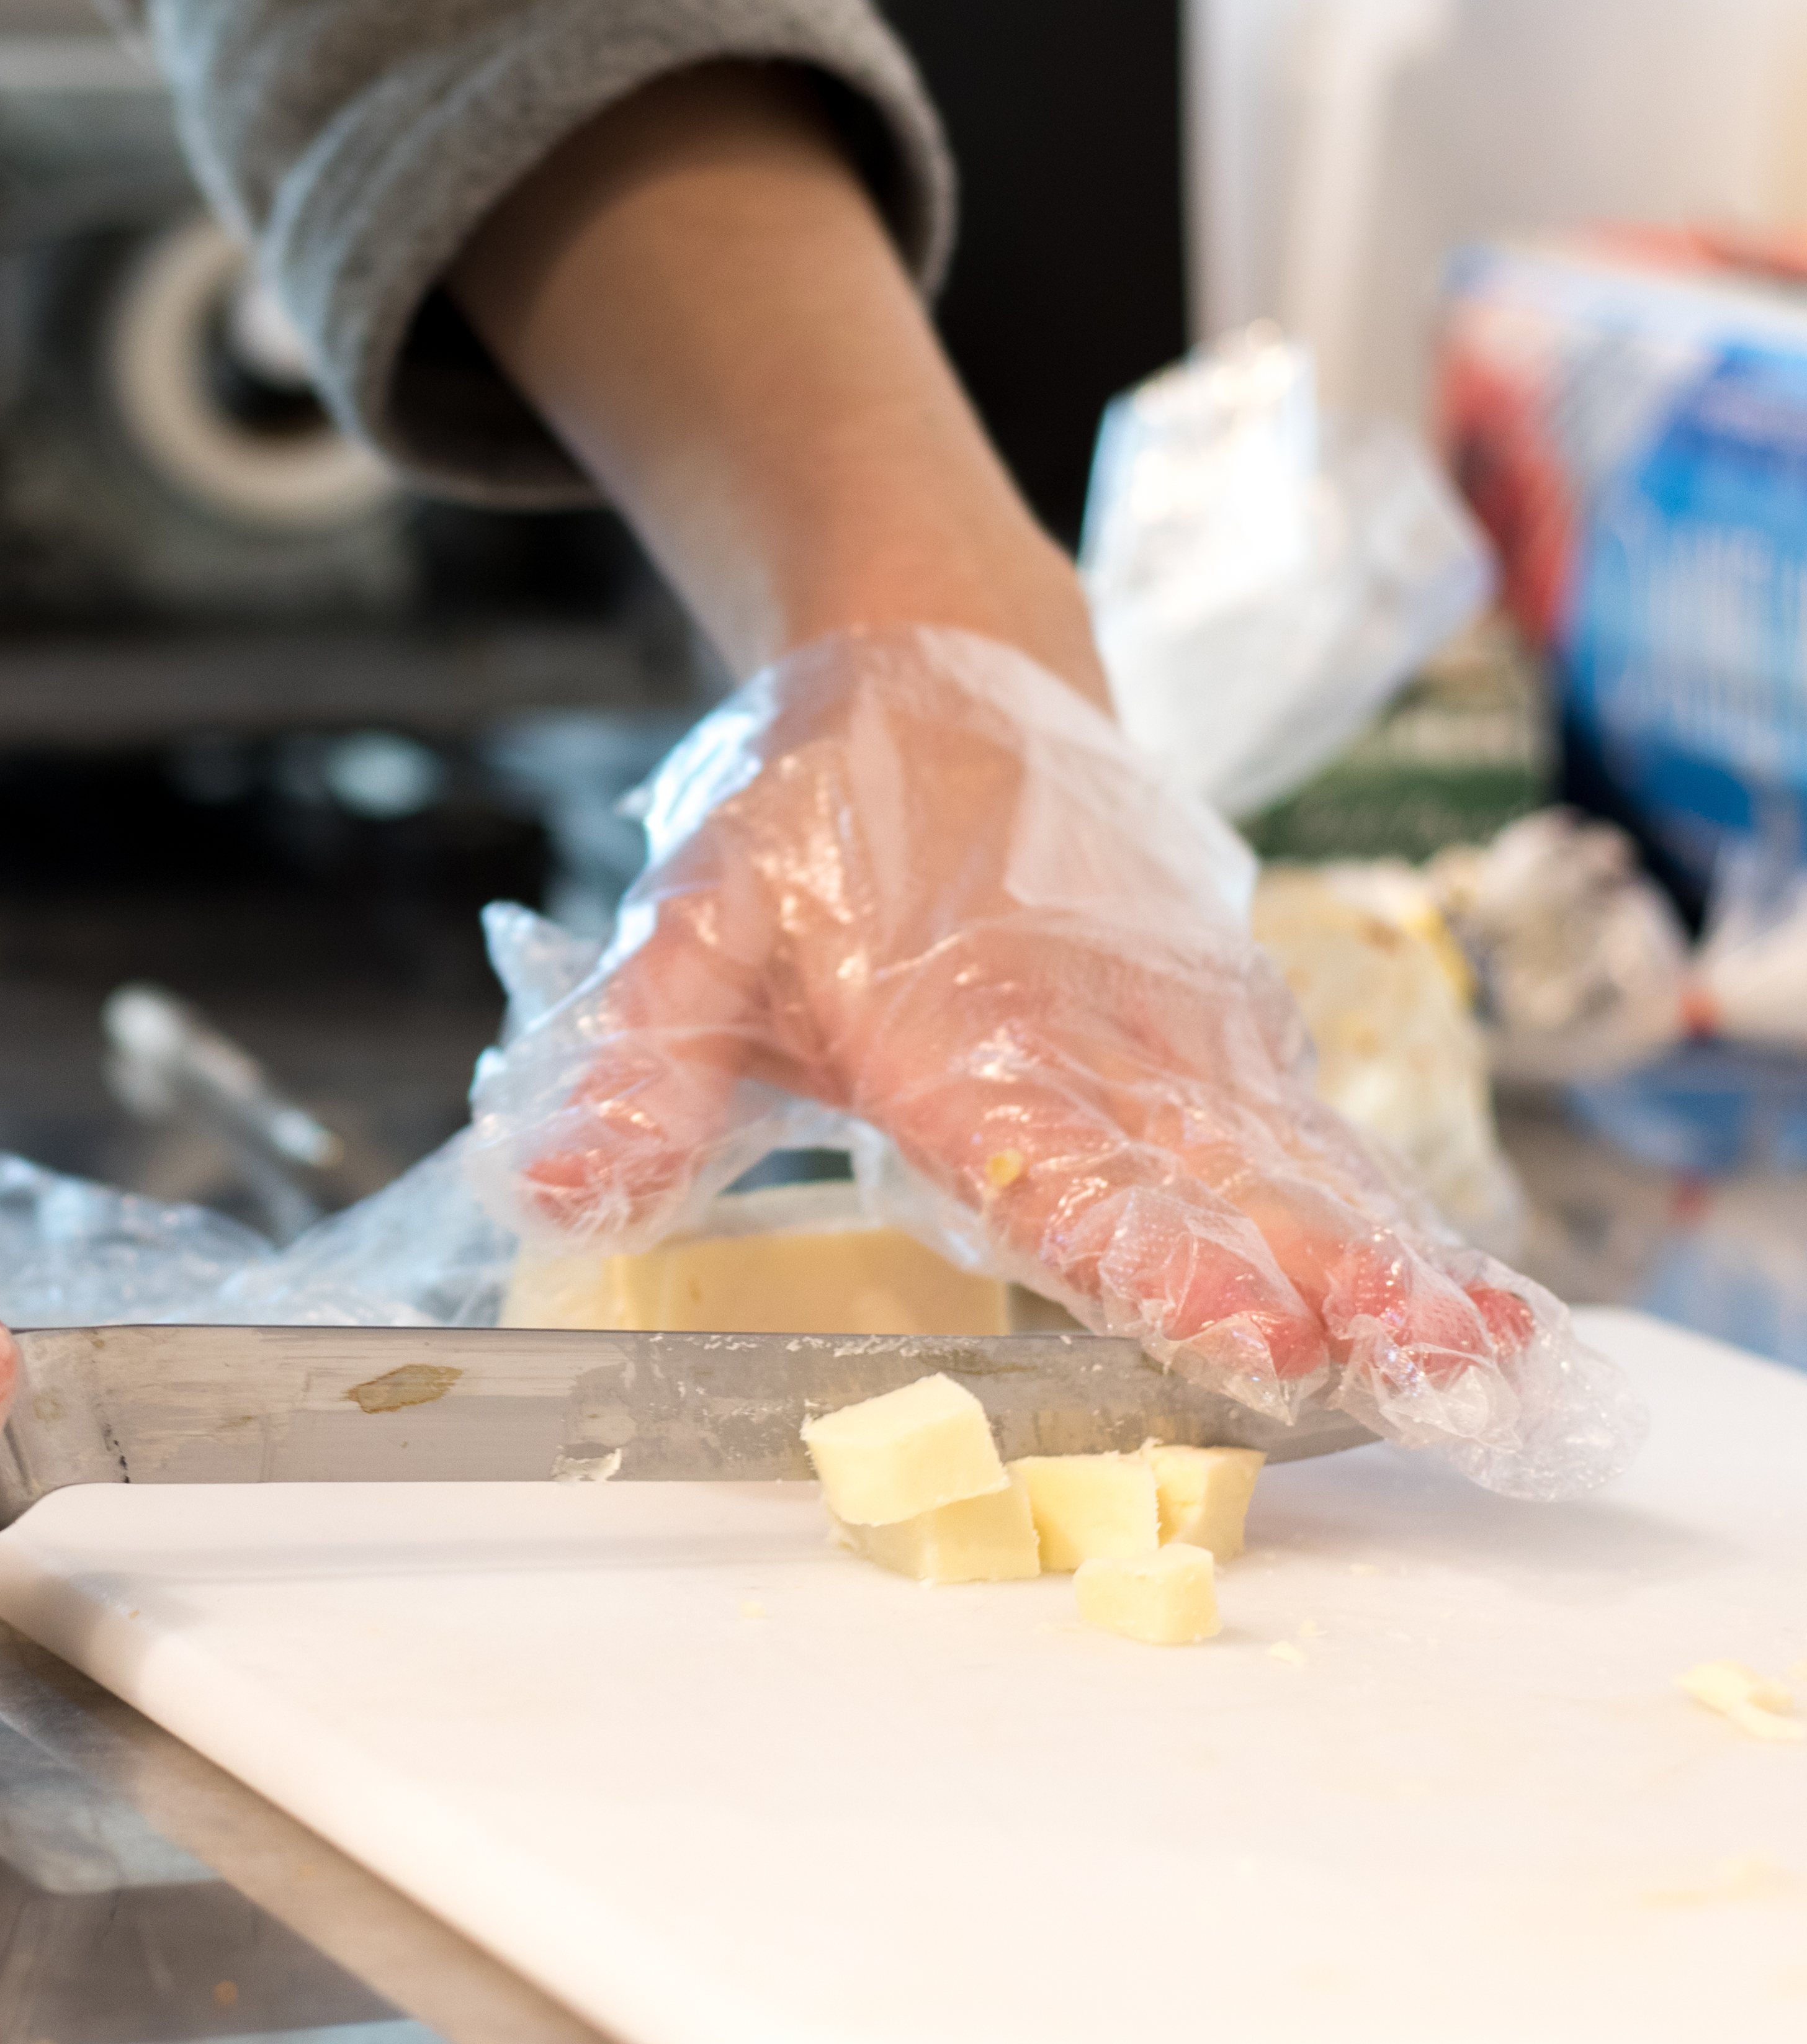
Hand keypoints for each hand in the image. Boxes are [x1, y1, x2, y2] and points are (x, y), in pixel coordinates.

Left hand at [469, 626, 1643, 1497]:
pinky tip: (1473, 1309)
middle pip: (1217, 1179)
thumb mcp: (692, 934)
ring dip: (1393, 1263)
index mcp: (958, 1034)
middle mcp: (1090, 1038)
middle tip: (1423, 1378)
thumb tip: (549, 1188)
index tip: (1247, 1332)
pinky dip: (1390, 1211)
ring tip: (1494, 1366)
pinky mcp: (1223, 1025)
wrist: (934, 665)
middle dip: (1324, 1284)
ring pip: (1295, 1162)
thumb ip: (636, 1070)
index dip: (1153, 1256)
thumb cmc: (807, 824)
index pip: (1064, 1167)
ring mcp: (1177, 1028)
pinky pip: (1314, 1132)